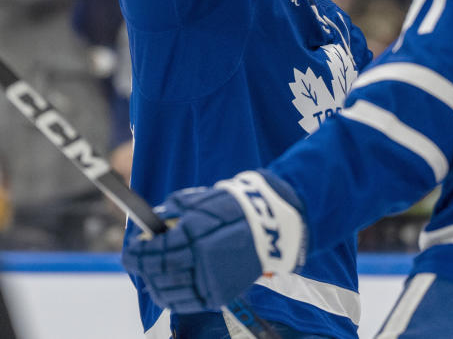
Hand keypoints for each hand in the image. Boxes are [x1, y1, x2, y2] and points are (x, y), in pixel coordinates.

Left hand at [122, 170, 304, 312]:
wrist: (273, 226)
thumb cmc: (236, 207)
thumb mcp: (204, 200)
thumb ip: (176, 208)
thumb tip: (153, 219)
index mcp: (196, 236)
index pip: (154, 252)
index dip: (136, 253)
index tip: (129, 249)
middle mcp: (201, 261)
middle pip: (158, 273)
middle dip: (143, 267)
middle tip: (137, 260)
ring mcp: (211, 281)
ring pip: (169, 292)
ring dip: (154, 284)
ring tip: (151, 275)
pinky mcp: (219, 295)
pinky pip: (186, 303)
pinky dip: (171, 298)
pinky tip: (166, 288)